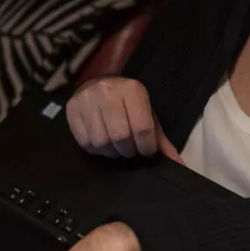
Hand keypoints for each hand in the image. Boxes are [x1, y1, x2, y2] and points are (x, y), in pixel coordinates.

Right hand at [66, 77, 183, 162]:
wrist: (98, 85)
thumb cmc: (128, 104)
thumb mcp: (148, 116)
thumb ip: (161, 141)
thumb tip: (178, 165)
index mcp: (132, 90)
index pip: (142, 128)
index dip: (146, 147)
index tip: (146, 150)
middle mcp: (108, 91)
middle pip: (120, 137)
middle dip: (128, 151)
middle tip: (130, 150)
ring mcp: (87, 99)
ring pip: (101, 142)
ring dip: (112, 152)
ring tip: (116, 147)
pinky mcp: (71, 109)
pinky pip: (84, 142)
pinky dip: (96, 149)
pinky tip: (102, 142)